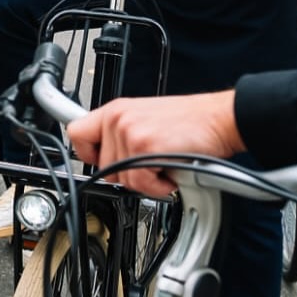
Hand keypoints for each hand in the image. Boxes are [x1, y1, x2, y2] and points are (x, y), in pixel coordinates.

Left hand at [67, 90, 241, 198]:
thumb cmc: (190, 123)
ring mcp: (129, 132)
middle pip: (102, 167)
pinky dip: (159, 186)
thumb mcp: (146, 119)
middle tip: (151, 165)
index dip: (86, 153)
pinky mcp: (144, 147)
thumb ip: (122, 134)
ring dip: (147, 181)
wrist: (219, 119)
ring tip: (164, 164)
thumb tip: (106, 156)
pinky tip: (171, 171)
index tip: (99, 159)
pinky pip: (140, 183)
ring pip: (121, 179)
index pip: (76, 133)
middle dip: (127, 174)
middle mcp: (118, 119)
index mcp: (115, 111)